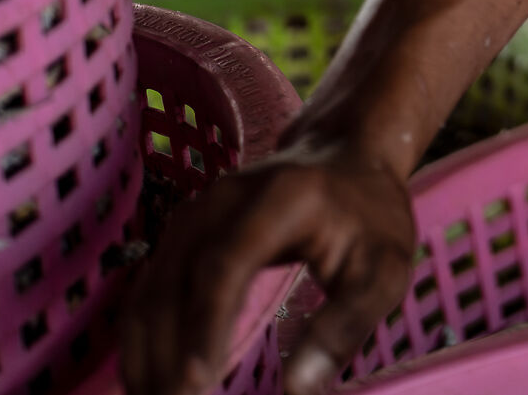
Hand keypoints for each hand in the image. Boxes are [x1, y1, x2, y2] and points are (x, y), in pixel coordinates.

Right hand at [122, 143, 418, 394]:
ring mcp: (194, 214)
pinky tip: (148, 380)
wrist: (346, 155)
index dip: (206, 326)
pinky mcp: (181, 233)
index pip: (226, 265)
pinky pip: (148, 291)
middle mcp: (222, 201)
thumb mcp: (384, 267)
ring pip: (150, 292)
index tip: (196, 383)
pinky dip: (142, 339)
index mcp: (279, 200)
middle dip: (167, 356)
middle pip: (175, 283)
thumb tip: (297, 389)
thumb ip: (346, 324)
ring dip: (145, 355)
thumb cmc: (370, 217)